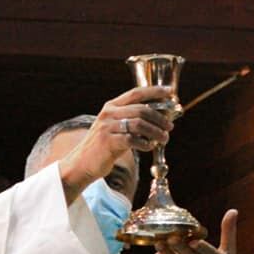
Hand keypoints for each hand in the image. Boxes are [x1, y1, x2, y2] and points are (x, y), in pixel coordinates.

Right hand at [59, 86, 173, 198]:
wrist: (83, 162)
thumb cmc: (105, 145)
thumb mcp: (116, 127)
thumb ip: (133, 120)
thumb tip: (161, 119)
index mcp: (112, 106)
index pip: (136, 93)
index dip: (154, 91)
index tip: (170, 93)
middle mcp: (109, 113)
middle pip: (141, 109)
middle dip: (160, 118)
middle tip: (170, 127)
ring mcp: (107, 127)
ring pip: (139, 124)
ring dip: (156, 132)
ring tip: (164, 138)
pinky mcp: (108, 142)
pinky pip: (132, 140)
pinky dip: (145, 143)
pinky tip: (149, 147)